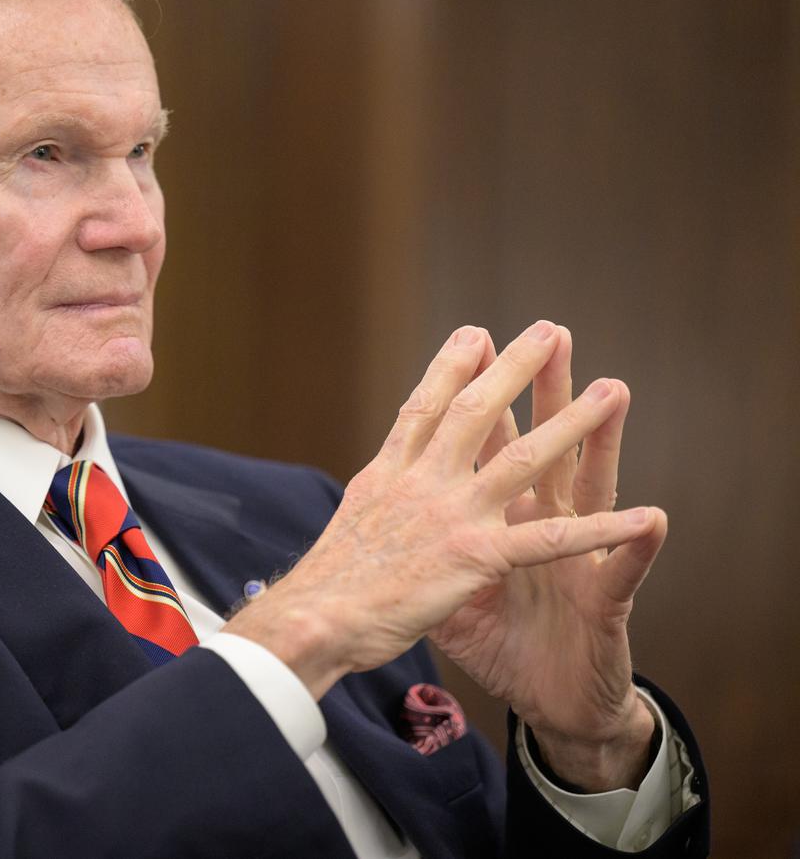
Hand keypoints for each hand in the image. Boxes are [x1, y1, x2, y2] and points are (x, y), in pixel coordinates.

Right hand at [223, 321, 665, 788]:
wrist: (312, 620)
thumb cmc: (324, 584)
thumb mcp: (347, 522)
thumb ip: (376, 494)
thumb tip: (379, 478)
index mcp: (388, 474)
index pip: (424, 408)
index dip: (450, 368)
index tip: (474, 334)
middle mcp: (420, 482)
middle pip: (474, 412)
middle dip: (515, 369)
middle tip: (550, 331)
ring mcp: (449, 514)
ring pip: (521, 458)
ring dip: (570, 422)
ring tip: (610, 389)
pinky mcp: (473, 556)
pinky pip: (549, 539)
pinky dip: (600, 529)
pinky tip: (642, 517)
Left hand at [435, 326, 661, 789]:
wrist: (551, 703)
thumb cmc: (507, 646)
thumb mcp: (453, 598)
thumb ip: (428, 554)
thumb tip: (386, 521)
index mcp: (499, 521)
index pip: (488, 448)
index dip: (479, 398)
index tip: (470, 342)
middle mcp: (540, 527)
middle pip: (540, 448)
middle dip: (542, 393)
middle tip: (548, 335)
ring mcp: (576, 560)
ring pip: (589, 492)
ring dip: (601, 443)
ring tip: (613, 394)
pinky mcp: (604, 606)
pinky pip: (619, 574)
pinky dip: (631, 547)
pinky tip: (652, 518)